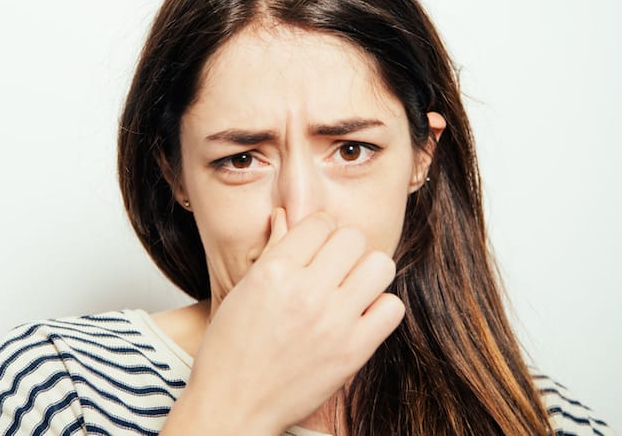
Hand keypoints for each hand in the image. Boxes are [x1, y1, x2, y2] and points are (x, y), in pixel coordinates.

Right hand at [163, 208, 404, 434]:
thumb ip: (273, 251)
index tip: (313, 248)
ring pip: (379, 265)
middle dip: (343, 248)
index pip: (319, 222)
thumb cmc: (230, 350)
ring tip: (349, 288)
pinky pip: (392, 307)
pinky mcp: (353, 351)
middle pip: (352, 238)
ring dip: (366, 272)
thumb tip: (286, 215)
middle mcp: (305, 291)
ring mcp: (333, 322)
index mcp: (273, 271)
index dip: (317, 232)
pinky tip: (358, 316)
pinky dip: (380, 308)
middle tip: (332, 268)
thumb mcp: (243, 290)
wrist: (233, 406)